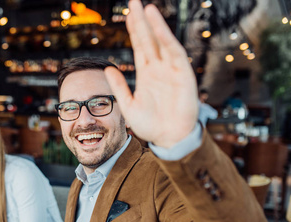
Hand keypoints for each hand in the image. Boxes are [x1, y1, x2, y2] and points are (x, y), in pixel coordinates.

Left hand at [104, 0, 197, 147]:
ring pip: (161, 42)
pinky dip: (166, 39)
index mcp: (146, 73)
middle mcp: (158, 68)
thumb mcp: (128, 105)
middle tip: (134, 1)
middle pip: (149, 39)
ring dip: (154, 25)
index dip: (134, 30)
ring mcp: (171, 70)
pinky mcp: (182, 75)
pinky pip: (174, 53)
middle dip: (141, 21)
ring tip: (145, 8)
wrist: (168, 139)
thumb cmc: (150, 125)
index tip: (127, 14)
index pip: (139, 46)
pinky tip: (157, 27)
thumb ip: (119, 87)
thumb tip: (107, 68)